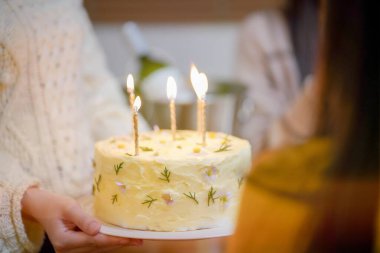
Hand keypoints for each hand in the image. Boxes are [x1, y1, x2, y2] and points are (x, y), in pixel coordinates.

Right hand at [22, 187, 141, 251]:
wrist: (40, 206)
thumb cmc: (54, 204)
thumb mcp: (69, 207)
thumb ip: (83, 219)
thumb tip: (98, 230)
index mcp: (66, 241)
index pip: (97, 240)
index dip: (115, 239)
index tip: (131, 238)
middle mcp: (68, 248)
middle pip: (99, 245)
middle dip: (120, 242)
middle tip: (139, 240)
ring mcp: (70, 248)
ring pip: (97, 246)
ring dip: (115, 242)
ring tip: (133, 240)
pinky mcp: (73, 244)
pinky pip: (93, 243)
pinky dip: (106, 240)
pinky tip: (119, 238)